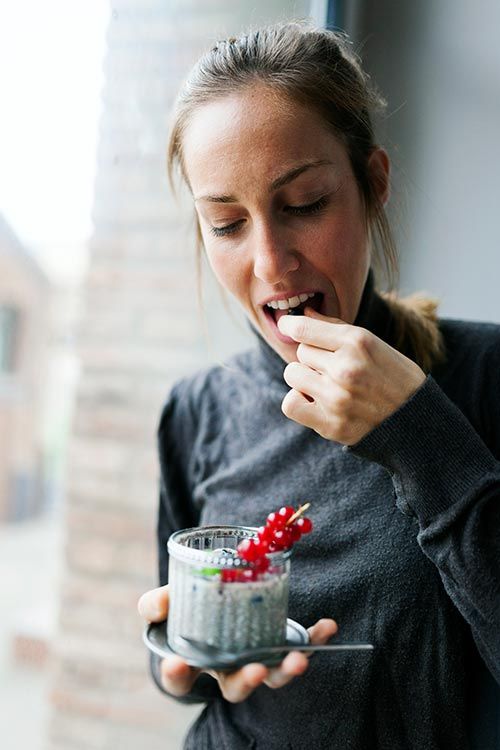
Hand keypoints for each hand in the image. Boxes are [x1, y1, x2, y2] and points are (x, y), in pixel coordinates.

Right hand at [138, 584, 337, 702]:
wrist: (214, 594)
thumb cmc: (184, 608)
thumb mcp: (166, 603)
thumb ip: (157, 604)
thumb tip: (162, 604)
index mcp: (192, 663)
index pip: (180, 681)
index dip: (178, 676)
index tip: (178, 664)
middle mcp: (226, 668)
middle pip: (236, 687)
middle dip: (248, 681)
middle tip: (255, 670)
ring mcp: (254, 659)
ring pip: (271, 676)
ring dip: (286, 670)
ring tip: (299, 659)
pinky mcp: (279, 645)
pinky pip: (300, 647)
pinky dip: (316, 640)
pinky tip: (328, 627)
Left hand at [278, 308, 425, 444]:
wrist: (418, 423)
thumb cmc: (397, 379)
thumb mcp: (375, 344)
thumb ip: (337, 329)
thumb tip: (303, 314)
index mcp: (359, 342)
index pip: (303, 328)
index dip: (290, 325)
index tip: (287, 325)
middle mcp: (346, 367)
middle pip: (301, 351)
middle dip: (312, 357)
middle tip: (331, 367)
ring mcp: (337, 397)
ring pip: (293, 374)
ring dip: (304, 378)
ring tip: (324, 384)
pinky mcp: (331, 424)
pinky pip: (291, 404)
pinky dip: (298, 401)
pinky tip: (313, 401)